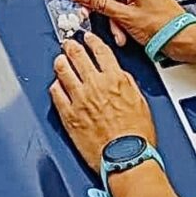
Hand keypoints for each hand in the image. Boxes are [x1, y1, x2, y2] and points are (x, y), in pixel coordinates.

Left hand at [50, 33, 156, 171]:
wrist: (125, 158)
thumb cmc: (136, 137)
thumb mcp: (140, 102)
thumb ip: (127, 84)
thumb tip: (118, 76)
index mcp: (115, 79)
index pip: (100, 51)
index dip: (92, 41)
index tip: (88, 38)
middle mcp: (95, 85)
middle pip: (78, 56)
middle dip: (71, 47)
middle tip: (68, 44)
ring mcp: (79, 99)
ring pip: (63, 71)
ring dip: (60, 62)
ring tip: (59, 60)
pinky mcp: (68, 115)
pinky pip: (56, 94)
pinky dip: (55, 86)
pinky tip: (56, 85)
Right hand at [72, 0, 186, 49]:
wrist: (182, 40)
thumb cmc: (163, 27)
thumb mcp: (125, 16)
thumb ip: (100, 4)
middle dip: (99, 5)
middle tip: (89, 14)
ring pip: (116, 0)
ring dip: (112, 18)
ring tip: (116, 32)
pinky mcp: (145, 3)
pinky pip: (125, 7)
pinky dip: (121, 20)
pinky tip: (123, 33)